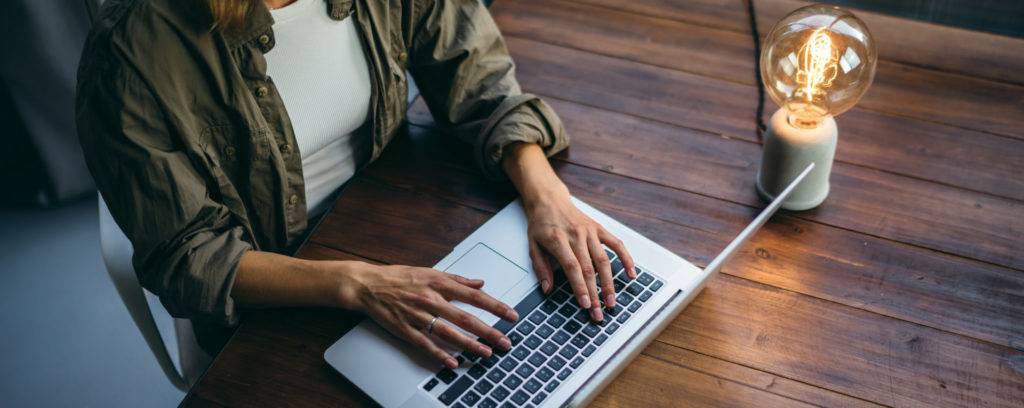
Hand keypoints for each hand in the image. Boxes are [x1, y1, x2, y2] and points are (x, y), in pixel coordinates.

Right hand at [339, 263, 518, 368]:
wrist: (368, 285)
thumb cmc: (398, 277)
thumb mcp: (430, 271)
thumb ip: (457, 279)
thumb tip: (479, 283)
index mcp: (439, 284)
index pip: (474, 296)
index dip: (495, 306)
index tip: (511, 315)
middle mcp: (431, 300)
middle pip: (466, 318)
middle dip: (488, 331)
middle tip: (505, 341)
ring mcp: (418, 316)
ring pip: (449, 333)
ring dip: (470, 345)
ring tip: (486, 353)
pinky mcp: (406, 329)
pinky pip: (426, 344)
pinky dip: (440, 354)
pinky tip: (453, 363)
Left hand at [525, 191, 635, 321]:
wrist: (549, 200)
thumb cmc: (541, 224)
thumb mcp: (532, 245)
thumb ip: (540, 268)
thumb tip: (547, 289)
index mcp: (558, 240)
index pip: (572, 268)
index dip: (580, 287)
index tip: (586, 304)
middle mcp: (576, 235)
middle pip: (589, 269)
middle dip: (595, 294)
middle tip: (599, 313)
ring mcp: (590, 232)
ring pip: (604, 260)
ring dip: (610, 283)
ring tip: (611, 302)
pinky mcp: (599, 229)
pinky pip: (616, 244)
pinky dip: (626, 259)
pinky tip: (631, 274)